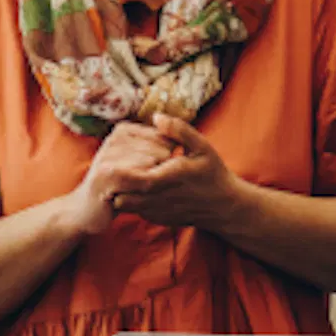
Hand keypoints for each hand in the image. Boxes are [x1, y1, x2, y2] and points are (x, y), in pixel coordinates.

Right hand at [61, 121, 167, 235]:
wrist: (84, 210)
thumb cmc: (116, 187)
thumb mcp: (133, 162)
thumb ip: (153, 148)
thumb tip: (182, 141)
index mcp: (123, 131)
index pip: (165, 138)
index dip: (168, 160)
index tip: (154, 175)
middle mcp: (115, 138)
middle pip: (163, 151)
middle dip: (163, 172)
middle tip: (148, 187)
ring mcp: (110, 154)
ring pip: (155, 164)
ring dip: (156, 184)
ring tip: (142, 193)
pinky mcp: (108, 174)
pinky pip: (144, 179)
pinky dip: (148, 191)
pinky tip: (140, 198)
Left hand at [106, 113, 252, 233]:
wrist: (223, 206)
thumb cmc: (213, 173)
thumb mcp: (203, 146)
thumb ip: (180, 131)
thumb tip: (156, 117)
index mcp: (168, 178)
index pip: (133, 178)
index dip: (119, 169)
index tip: (113, 158)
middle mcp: (160, 198)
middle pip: (122, 194)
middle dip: (114, 181)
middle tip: (112, 165)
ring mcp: (157, 212)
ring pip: (124, 204)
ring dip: (121, 190)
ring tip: (124, 175)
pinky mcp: (157, 218)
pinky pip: (134, 210)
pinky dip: (131, 199)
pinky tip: (138, 186)